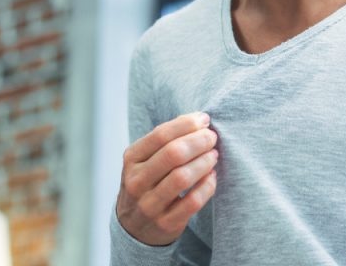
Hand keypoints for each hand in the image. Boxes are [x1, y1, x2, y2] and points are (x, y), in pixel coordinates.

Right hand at [116, 112, 218, 245]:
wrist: (135, 226)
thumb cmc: (148, 181)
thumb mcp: (146, 159)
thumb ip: (167, 140)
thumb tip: (199, 120)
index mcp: (131, 159)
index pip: (161, 134)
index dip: (187, 124)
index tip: (204, 120)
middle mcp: (136, 182)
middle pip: (173, 154)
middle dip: (199, 141)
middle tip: (212, 137)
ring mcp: (149, 204)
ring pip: (182, 177)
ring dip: (204, 162)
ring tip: (213, 155)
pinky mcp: (165, 223)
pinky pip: (192, 201)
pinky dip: (207, 186)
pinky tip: (212, 176)